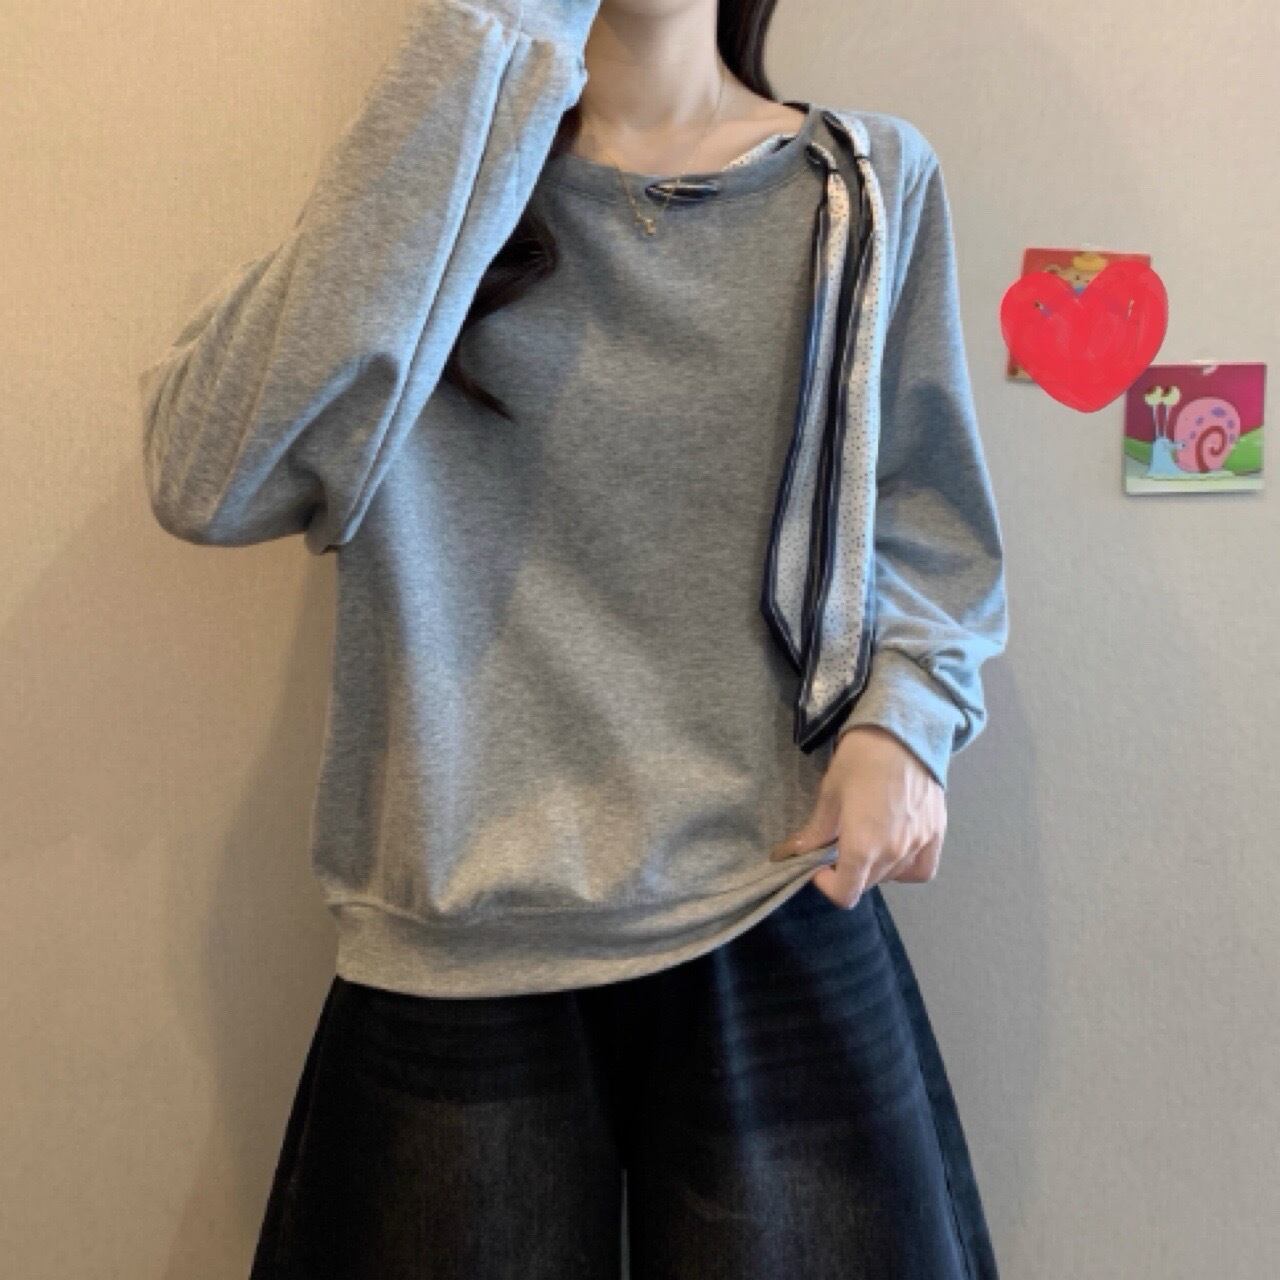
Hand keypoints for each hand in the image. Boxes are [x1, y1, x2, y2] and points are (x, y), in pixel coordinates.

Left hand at [768, 725, 946, 908]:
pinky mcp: (937, 832)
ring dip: (873, 869)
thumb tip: (788, 854)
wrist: (903, 731)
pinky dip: (906, 868)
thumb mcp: (830, 794)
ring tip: (864, 841)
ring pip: (892, 877)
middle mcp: (894, 854)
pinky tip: (894, 850)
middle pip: (866, 885)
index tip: (817, 865)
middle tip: (836, 846)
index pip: (845, 894)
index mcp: (863, 847)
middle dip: (846, 873)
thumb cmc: (861, 758)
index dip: (826, 886)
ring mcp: (919, 844)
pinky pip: (922, 868)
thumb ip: (814, 832)